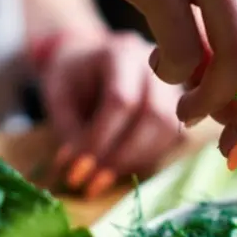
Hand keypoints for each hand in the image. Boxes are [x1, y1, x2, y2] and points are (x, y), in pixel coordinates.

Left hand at [37, 30, 184, 198]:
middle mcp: (154, 66)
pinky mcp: (178, 106)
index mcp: (120, 53)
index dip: (100, 139)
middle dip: (122, 156)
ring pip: (168, 129)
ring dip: (135, 162)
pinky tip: (120, 167)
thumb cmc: (71, 76)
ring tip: (102, 179)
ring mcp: (172, 85)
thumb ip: (69, 130)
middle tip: (92, 183)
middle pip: (153, 114)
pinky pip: (172, 138)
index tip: (77, 169)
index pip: (120, 100)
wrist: (89, 58)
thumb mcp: (58, 97)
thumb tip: (79, 170)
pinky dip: (146, 158)